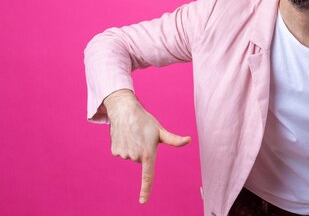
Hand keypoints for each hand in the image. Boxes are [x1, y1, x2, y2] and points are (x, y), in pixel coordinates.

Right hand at [103, 89, 190, 203]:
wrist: (124, 110)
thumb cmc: (145, 121)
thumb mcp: (160, 131)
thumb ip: (174, 140)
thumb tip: (189, 140)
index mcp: (147, 153)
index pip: (148, 176)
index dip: (146, 189)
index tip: (143, 202)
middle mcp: (134, 156)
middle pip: (142, 160)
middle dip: (144, 150)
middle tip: (142, 137)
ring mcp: (123, 154)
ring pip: (132, 156)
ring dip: (134, 147)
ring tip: (134, 134)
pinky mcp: (115, 151)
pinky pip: (123, 153)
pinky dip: (125, 145)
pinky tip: (126, 134)